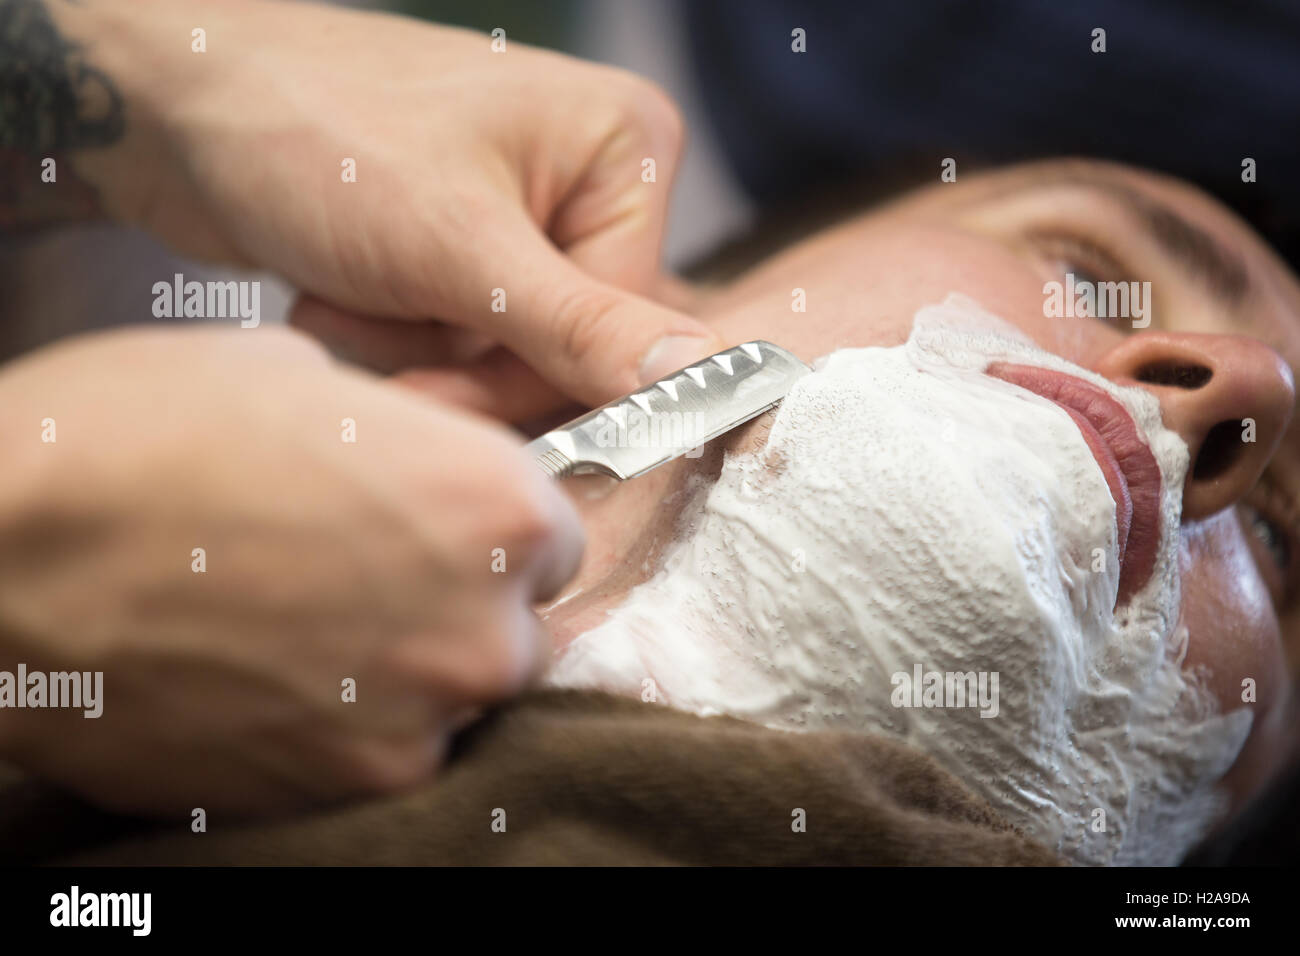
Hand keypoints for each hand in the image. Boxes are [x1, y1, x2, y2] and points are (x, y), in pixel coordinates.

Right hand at [0, 326, 582, 815]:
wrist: (0, 552)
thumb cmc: (139, 437)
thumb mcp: (294, 374)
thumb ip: (395, 431)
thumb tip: (401, 454)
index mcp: (495, 504)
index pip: (552, 534)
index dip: (488, 526)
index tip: (437, 525)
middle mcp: (484, 624)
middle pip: (514, 623)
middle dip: (456, 600)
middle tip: (360, 575)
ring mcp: (421, 718)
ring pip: (455, 693)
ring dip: (404, 665)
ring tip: (305, 624)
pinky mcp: (348, 787)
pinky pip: (388, 750)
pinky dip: (349, 722)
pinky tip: (271, 674)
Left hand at [57, 0, 722, 414]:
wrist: (175, 109)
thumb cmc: (317, 137)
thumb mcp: (459, 246)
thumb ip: (581, 326)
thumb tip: (700, 379)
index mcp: (625, 152)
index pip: (626, 325)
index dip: (538, 378)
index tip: (452, 390)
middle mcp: (588, 182)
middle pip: (568, 350)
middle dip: (465, 370)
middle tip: (388, 362)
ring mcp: (524, 217)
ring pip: (506, 362)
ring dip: (418, 357)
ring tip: (346, 298)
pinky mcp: (466, 249)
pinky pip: (460, 347)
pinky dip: (396, 343)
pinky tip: (339, 295)